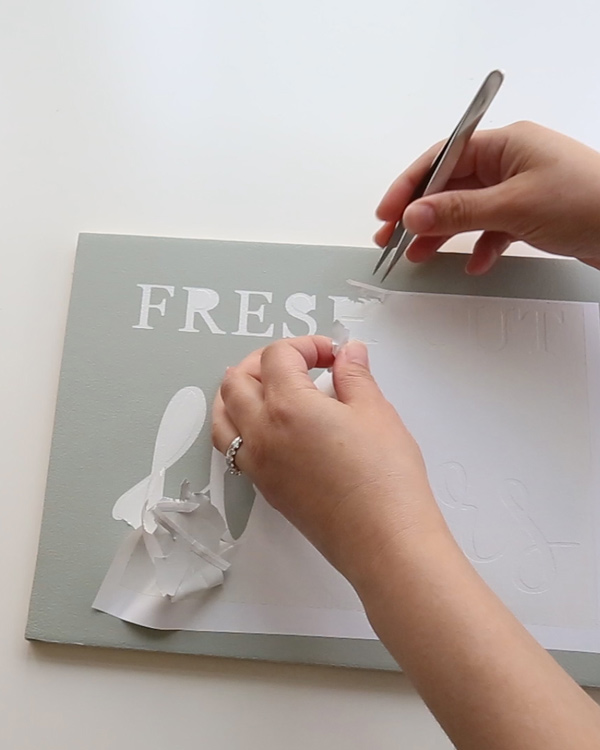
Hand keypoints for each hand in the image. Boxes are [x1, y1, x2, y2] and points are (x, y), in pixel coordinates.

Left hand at [211, 335, 444, 585]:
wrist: (383, 540)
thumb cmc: (383, 481)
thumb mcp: (376, 412)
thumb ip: (355, 375)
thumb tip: (349, 354)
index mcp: (287, 406)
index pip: (277, 356)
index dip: (305, 345)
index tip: (330, 354)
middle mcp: (262, 434)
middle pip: (237, 380)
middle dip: (263, 361)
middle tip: (297, 362)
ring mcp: (258, 464)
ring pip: (223, 416)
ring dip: (239, 392)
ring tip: (268, 387)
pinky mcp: (265, 488)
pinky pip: (233, 448)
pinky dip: (240, 426)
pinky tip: (268, 427)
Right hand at [375, 121, 599, 273]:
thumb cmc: (590, 201)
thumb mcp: (514, 206)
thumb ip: (459, 211)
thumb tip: (415, 214)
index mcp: (506, 143)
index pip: (443, 158)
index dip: (410, 186)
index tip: (387, 213)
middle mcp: (511, 162)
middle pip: (451, 186)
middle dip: (421, 214)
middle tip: (393, 238)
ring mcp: (521, 188)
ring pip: (468, 210)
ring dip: (444, 233)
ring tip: (421, 255)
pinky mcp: (533, 214)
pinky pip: (493, 228)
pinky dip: (480, 246)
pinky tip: (475, 263)